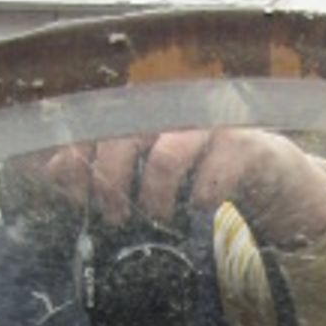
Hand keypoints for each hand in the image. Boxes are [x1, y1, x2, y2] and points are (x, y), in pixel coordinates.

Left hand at [19, 130, 325, 243]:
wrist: (271, 175)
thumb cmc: (202, 169)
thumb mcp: (150, 173)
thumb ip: (103, 171)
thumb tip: (55, 169)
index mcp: (145, 111)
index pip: (97, 122)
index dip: (78, 156)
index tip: (75, 194)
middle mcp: (174, 109)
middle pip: (125, 135)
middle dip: (112, 181)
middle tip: (115, 216)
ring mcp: (210, 123)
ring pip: (166, 153)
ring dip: (155, 195)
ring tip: (158, 217)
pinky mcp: (245, 144)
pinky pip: (213, 173)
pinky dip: (201, 198)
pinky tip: (200, 208)